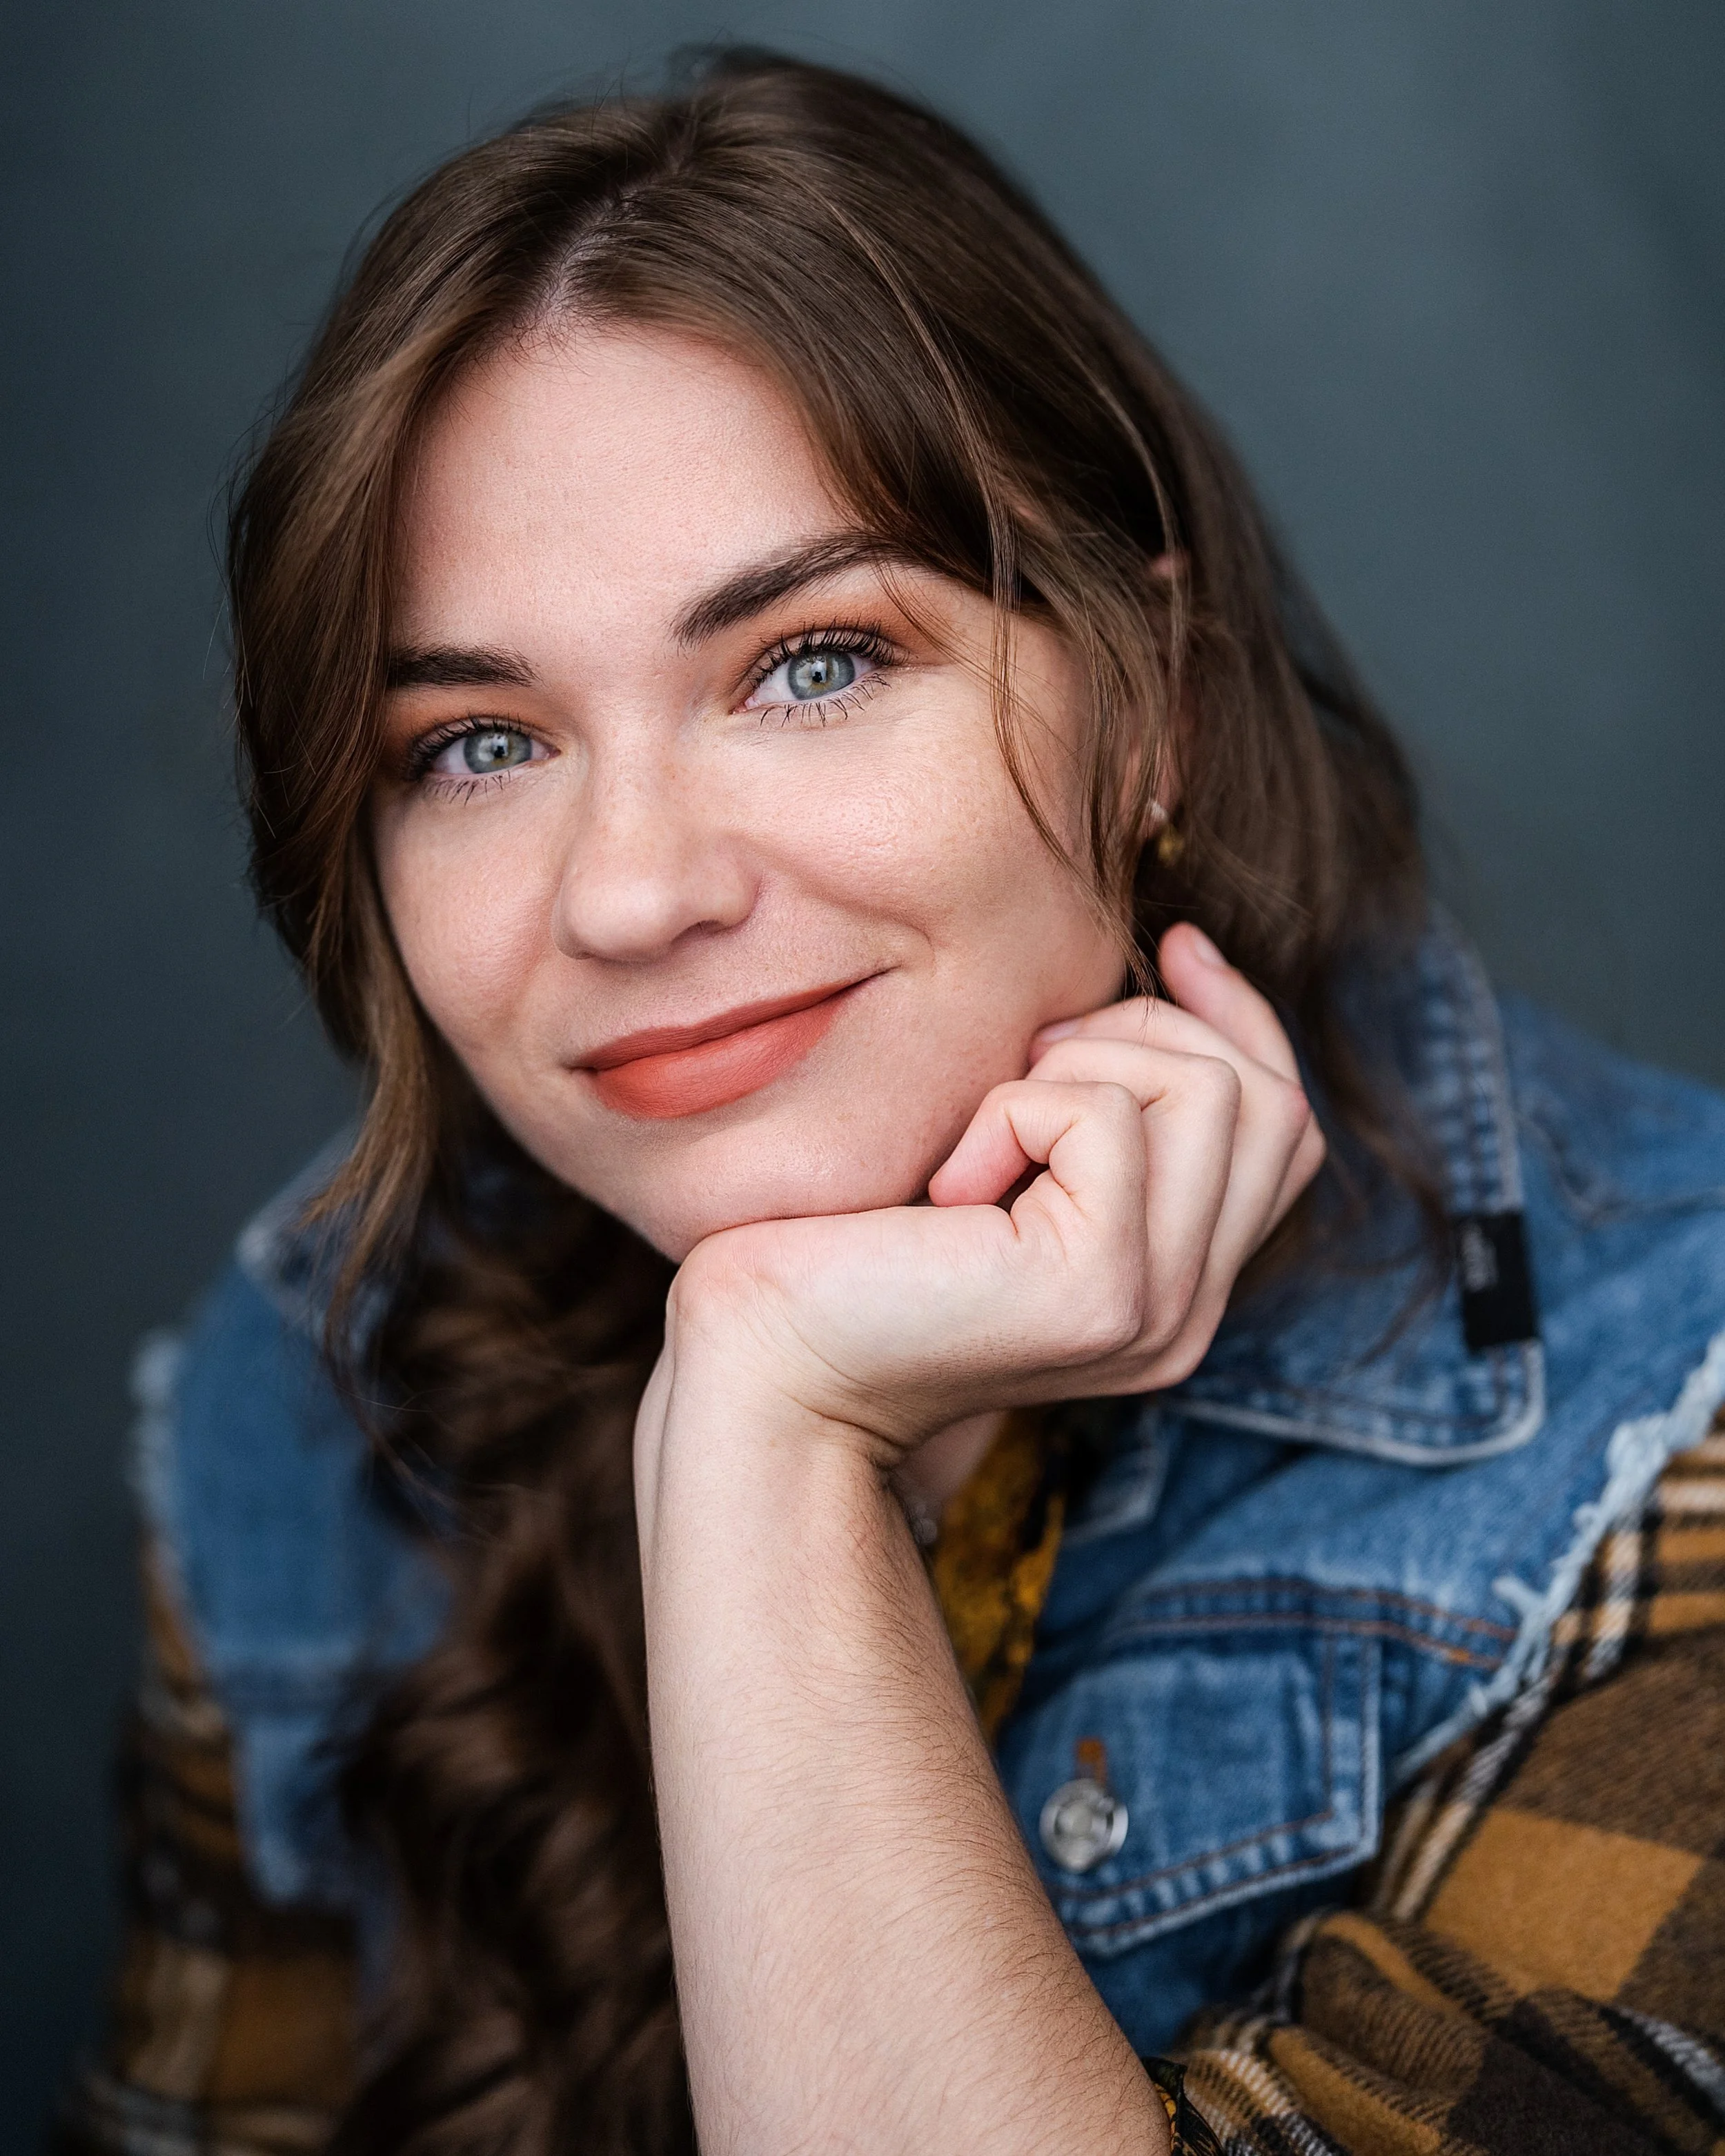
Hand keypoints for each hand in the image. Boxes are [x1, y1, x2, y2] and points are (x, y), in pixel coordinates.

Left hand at [645, 923, 1322, 1478]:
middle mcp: (1187, 1310)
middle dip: (1151, 1031)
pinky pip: (1103, 1118)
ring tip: (981, 1132)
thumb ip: (1100, 1104)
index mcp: (1174, 1284)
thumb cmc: (847, 1249)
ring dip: (1080, 1066)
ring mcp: (1157, 1308)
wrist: (763, 1369)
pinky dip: (1012, 1111)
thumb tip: (1182, 957)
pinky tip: (946, 1187)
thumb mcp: (1003, 1156)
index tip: (1175, 945)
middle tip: (1023, 1065)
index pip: (1286, 1127)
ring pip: (1210, 1092)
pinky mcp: (1101, 1290)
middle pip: (1269, 1100)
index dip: (1242, 1021)